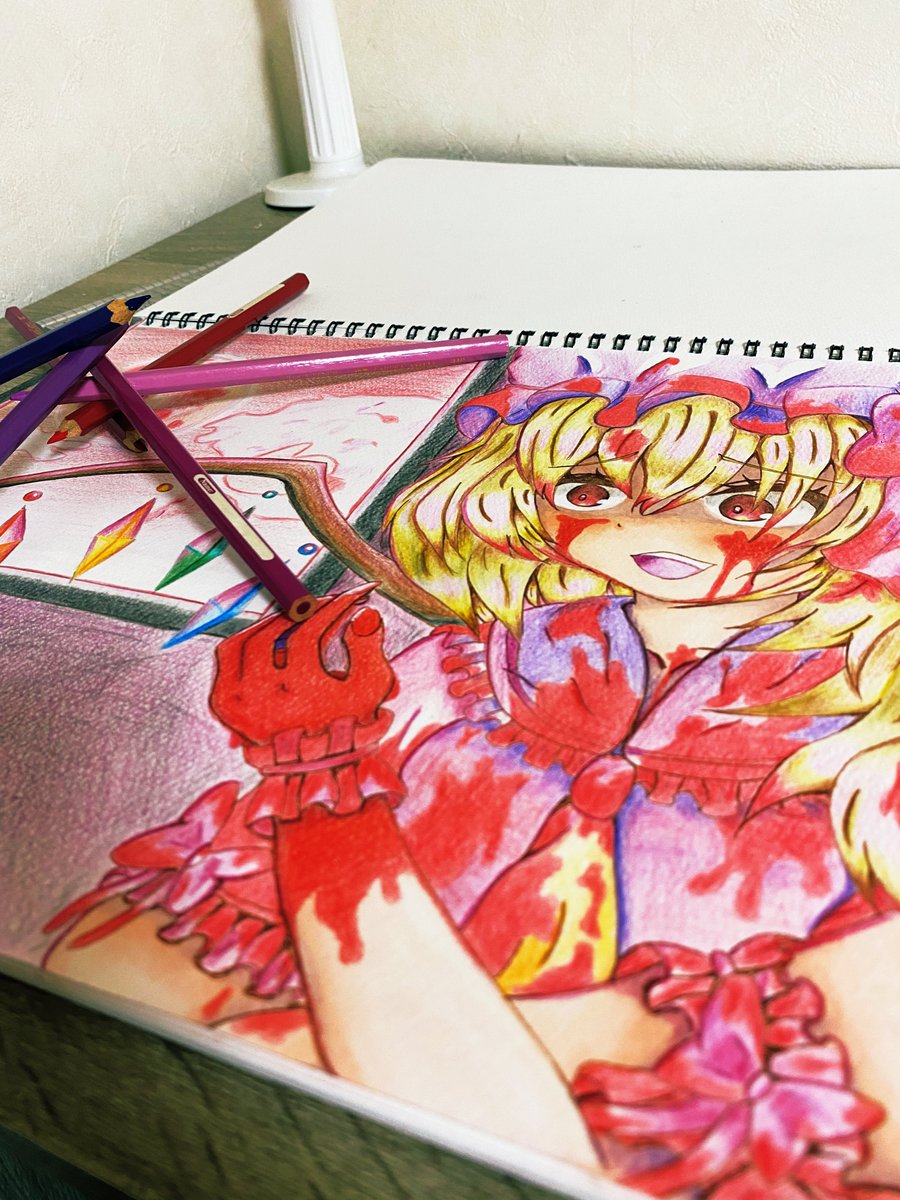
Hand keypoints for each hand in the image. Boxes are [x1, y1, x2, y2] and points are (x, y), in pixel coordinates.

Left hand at [211, 584, 395, 747]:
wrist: (316, 768)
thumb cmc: (347, 725)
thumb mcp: (369, 689)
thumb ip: (368, 648)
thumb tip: (365, 611)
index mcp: (299, 695)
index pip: (309, 634)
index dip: (330, 610)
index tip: (346, 599)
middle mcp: (262, 698)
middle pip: (276, 633)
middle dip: (303, 613)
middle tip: (320, 605)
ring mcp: (237, 702)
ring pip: (246, 641)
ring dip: (273, 624)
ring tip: (295, 619)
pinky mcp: (223, 704)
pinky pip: (228, 657)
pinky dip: (246, 642)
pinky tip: (268, 637)